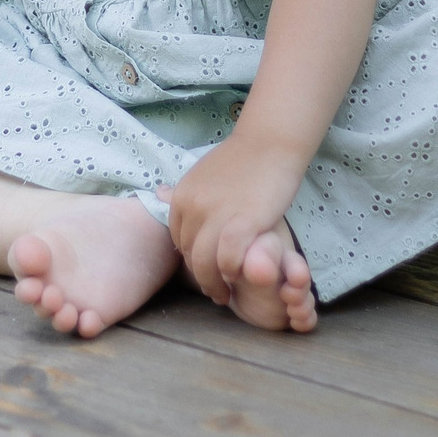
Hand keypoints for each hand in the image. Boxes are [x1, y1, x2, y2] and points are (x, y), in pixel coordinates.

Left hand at [161, 131, 306, 307]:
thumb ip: (192, 196)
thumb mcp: (204, 175)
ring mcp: (215, 214)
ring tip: (224, 294)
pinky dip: (232, 271)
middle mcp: (192, 206)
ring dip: (214, 284)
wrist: (270, 142)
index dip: (192, 260)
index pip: (178, 241)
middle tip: (215, 290)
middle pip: (190, 255)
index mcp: (182, 196)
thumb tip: (168, 199)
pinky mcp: (242, 222)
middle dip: (201, 276)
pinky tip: (239, 275)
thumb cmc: (243, 158)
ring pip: (204, 264)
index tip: (206, 270)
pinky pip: (228, 259)